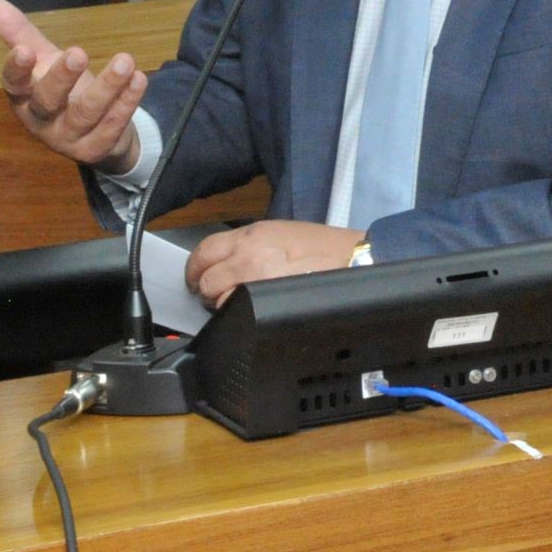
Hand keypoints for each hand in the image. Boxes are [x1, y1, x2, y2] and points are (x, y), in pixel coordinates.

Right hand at [0, 0, 146, 170]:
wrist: (93, 132)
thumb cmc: (61, 89)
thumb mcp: (42, 59)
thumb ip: (19, 32)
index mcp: (24, 98)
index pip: (13, 85)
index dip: (16, 70)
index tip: (24, 50)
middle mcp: (42, 121)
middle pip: (48, 101)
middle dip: (62, 78)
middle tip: (78, 52)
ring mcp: (70, 138)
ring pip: (86, 114)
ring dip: (107, 87)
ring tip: (125, 61)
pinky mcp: (97, 148)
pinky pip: (113, 126)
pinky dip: (127, 102)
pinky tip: (139, 79)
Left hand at [186, 222, 367, 307]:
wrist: (355, 260)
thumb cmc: (327, 247)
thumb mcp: (281, 233)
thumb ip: (248, 246)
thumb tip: (225, 263)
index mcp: (252, 236)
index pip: (204, 252)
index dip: (196, 269)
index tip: (197, 277)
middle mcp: (249, 257)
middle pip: (206, 281)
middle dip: (210, 291)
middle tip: (221, 295)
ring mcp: (257, 283)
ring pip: (219, 304)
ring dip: (226, 307)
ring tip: (244, 305)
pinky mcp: (267, 305)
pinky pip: (239, 317)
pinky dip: (241, 318)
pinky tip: (256, 313)